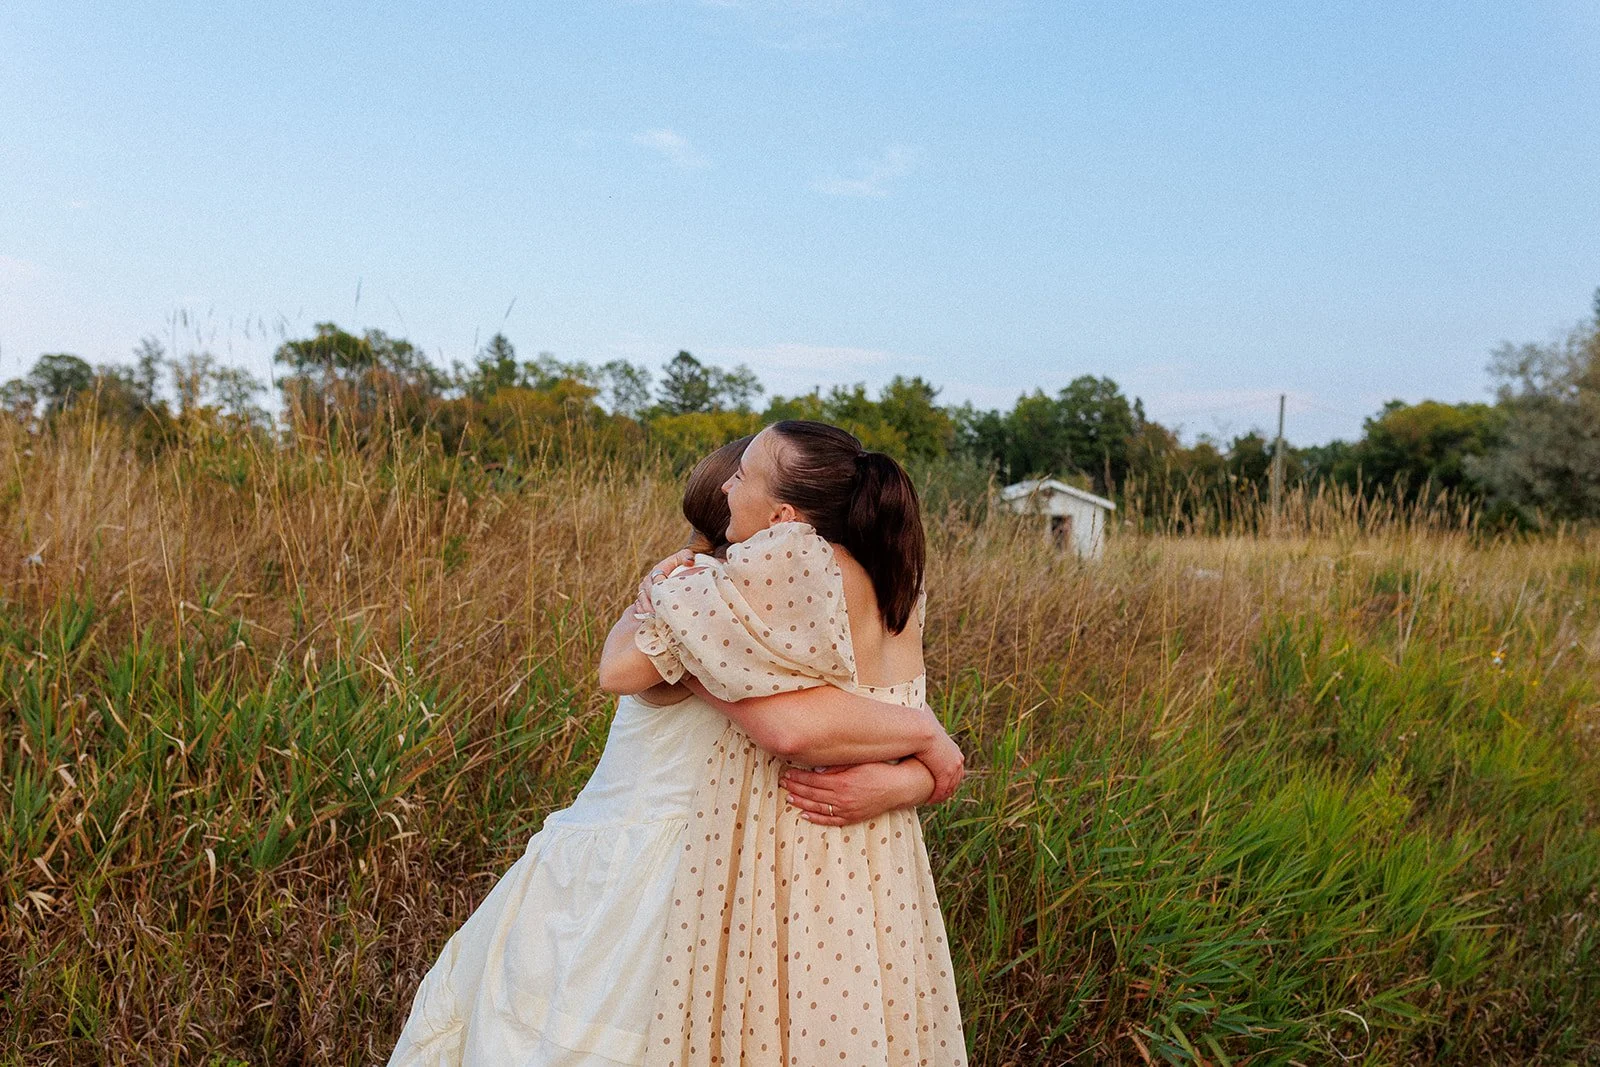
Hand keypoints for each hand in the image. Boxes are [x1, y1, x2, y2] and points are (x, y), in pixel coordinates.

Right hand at [634, 548, 694, 617]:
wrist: (675, 569)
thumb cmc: (680, 563)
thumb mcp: (684, 556)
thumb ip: (687, 556)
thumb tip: (689, 562)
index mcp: (657, 570)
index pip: (656, 581)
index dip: (660, 590)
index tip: (667, 599)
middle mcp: (648, 580)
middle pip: (646, 593)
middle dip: (653, 603)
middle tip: (661, 613)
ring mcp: (644, 589)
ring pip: (641, 600)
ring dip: (647, 609)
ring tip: (656, 617)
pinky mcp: (643, 597)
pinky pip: (638, 605)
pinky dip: (643, 611)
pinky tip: (650, 618)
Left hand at [780, 761, 933, 825]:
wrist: (899, 787)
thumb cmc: (880, 770)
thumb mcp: (859, 763)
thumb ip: (837, 767)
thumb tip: (816, 768)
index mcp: (842, 782)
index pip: (812, 780)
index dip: (797, 776)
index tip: (786, 772)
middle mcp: (842, 798)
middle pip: (811, 793)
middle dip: (795, 787)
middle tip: (782, 783)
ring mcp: (847, 810)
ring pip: (817, 807)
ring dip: (801, 802)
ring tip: (788, 797)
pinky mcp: (852, 817)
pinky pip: (829, 820)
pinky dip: (815, 818)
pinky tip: (804, 814)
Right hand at [914, 714, 963, 803]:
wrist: (922, 729)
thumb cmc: (921, 723)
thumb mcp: (929, 725)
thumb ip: (929, 724)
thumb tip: (924, 716)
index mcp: (954, 751)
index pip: (955, 768)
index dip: (948, 776)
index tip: (939, 781)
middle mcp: (957, 760)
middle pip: (956, 779)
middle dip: (948, 788)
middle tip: (937, 794)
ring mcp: (952, 767)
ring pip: (949, 787)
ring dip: (941, 794)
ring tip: (932, 799)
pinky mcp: (945, 774)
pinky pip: (942, 790)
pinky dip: (936, 796)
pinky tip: (928, 800)